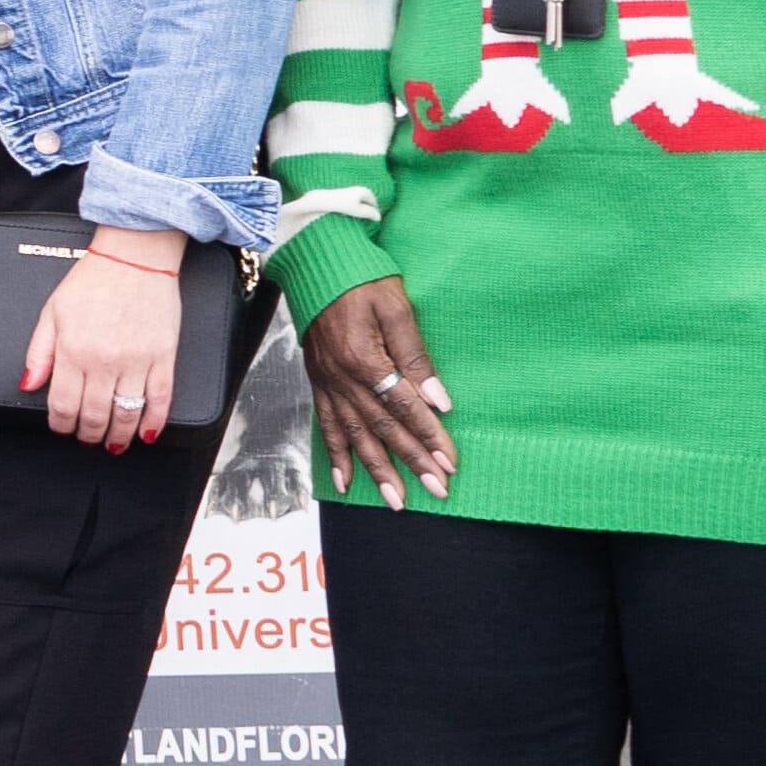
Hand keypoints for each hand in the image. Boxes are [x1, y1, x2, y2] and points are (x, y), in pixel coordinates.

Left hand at [19, 230, 191, 451]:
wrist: (134, 256)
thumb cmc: (92, 280)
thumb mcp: (52, 312)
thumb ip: (39, 352)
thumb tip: (29, 385)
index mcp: (73, 350)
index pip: (63, 404)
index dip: (61, 424)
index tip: (61, 428)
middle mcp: (104, 360)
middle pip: (94, 415)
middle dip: (88, 434)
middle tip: (87, 438)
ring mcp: (137, 360)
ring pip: (126, 413)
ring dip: (118, 436)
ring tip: (113, 443)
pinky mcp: (164, 355)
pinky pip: (161, 398)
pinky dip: (154, 421)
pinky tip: (147, 433)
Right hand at [306, 276, 453, 504]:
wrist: (316, 265)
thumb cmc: (361, 280)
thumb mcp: (396, 308)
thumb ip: (416, 356)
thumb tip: (439, 401)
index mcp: (365, 359)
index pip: (404, 407)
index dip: (429, 436)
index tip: (450, 462)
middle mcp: (343, 378)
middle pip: (382, 428)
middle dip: (411, 462)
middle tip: (436, 489)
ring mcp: (327, 383)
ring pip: (354, 435)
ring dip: (376, 470)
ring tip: (395, 500)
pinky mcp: (318, 383)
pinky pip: (325, 426)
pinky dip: (336, 456)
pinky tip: (346, 481)